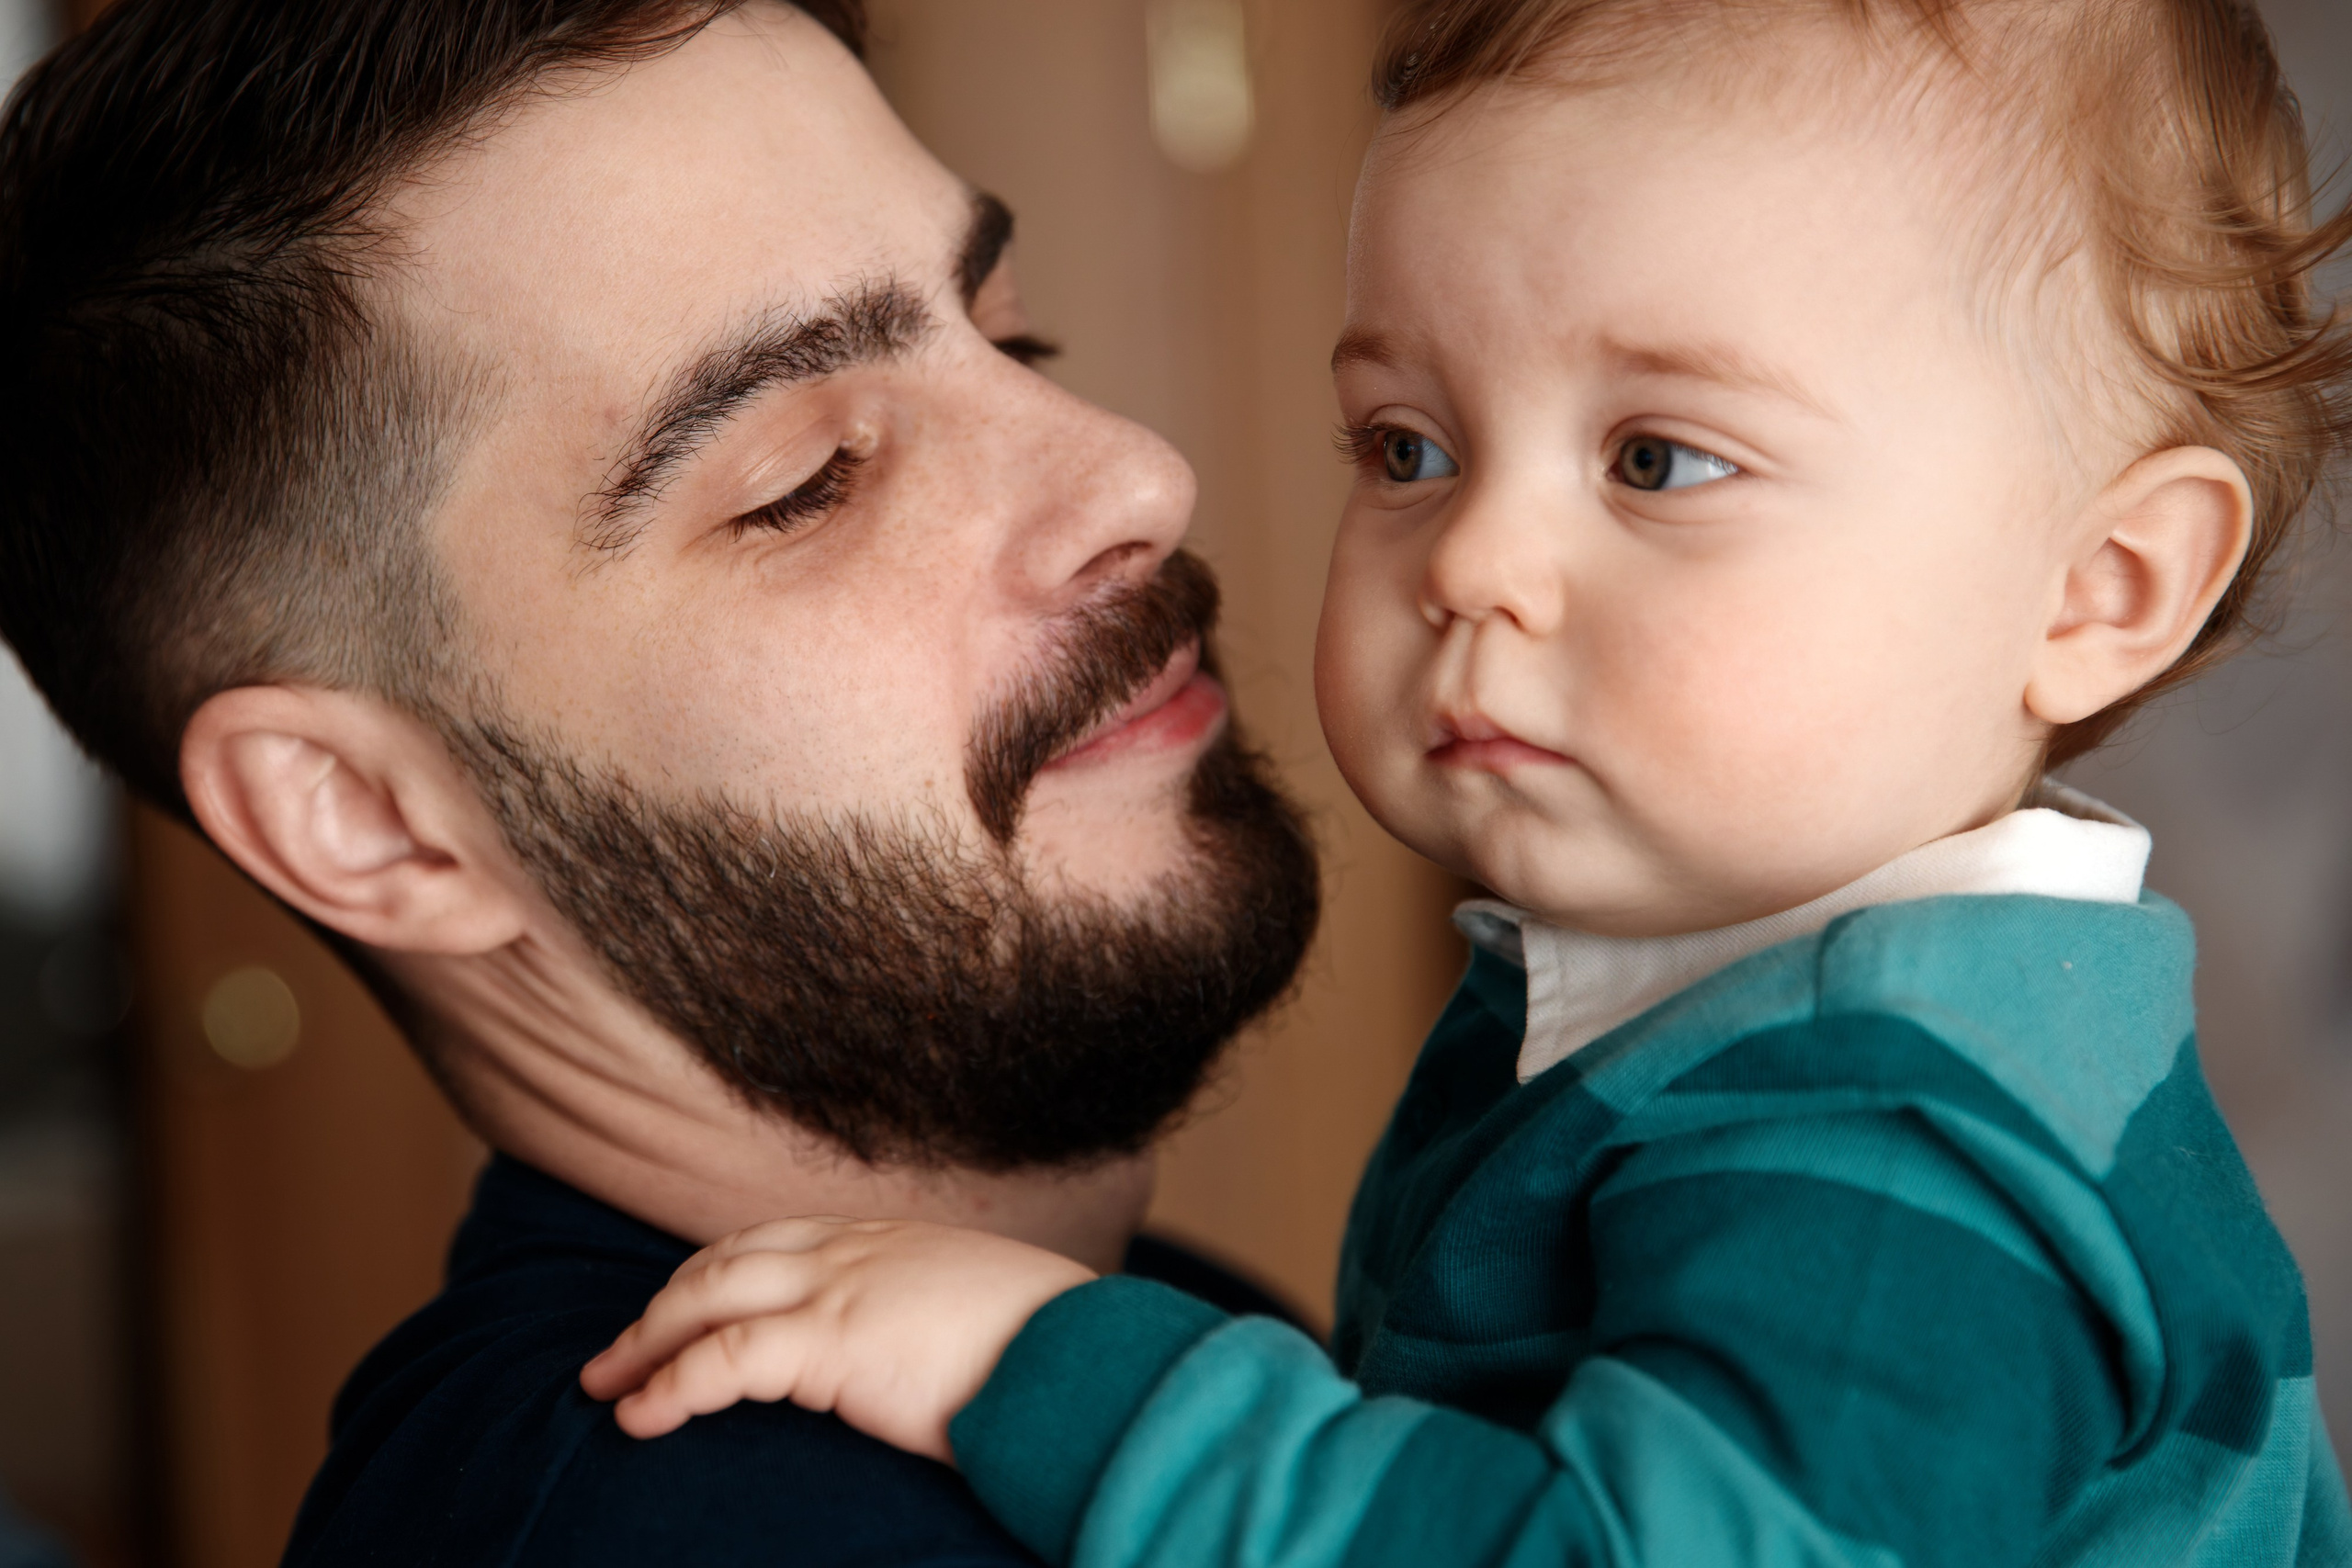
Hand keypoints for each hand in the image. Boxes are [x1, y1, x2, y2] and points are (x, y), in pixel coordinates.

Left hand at [578, 1217, 1095, 1462]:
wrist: (1084, 1355)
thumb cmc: (1054, 1349)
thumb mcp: (989, 1311)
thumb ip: (942, 1317)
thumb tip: (934, 1356)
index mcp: (893, 1240)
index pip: (779, 1238)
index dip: (718, 1271)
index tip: (682, 1303)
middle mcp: (857, 1249)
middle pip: (727, 1260)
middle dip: (663, 1303)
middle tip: (615, 1350)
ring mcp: (841, 1288)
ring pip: (707, 1297)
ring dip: (645, 1340)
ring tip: (605, 1383)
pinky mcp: (833, 1343)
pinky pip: (723, 1361)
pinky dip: (670, 1385)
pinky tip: (639, 1416)